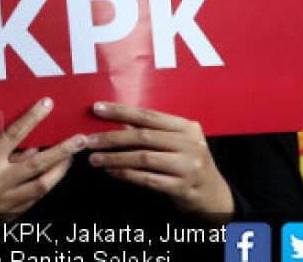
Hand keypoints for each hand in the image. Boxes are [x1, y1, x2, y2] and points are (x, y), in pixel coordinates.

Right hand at [0, 97, 86, 227]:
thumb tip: (22, 147)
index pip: (13, 136)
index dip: (32, 118)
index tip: (47, 105)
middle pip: (39, 164)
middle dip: (63, 150)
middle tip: (80, 139)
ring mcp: (3, 205)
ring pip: (43, 186)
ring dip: (60, 171)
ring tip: (71, 158)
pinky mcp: (6, 219)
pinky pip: (32, 201)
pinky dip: (42, 188)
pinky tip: (49, 179)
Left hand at [86, 102, 233, 217]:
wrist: (213, 194)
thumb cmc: (188, 162)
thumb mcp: (178, 142)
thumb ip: (154, 131)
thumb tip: (118, 122)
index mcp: (187, 128)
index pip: (148, 115)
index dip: (120, 111)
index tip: (97, 109)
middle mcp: (190, 144)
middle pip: (143, 136)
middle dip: (112, 138)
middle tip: (89, 141)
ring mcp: (188, 167)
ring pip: (143, 158)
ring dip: (114, 158)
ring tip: (95, 159)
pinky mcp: (182, 187)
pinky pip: (147, 179)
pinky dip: (126, 174)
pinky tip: (111, 172)